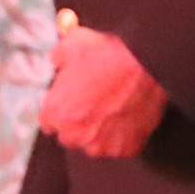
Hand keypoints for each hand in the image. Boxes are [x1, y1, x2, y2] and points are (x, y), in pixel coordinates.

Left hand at [44, 28, 170, 159]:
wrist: (145, 63)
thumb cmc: (106, 53)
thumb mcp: (72, 44)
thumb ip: (58, 57)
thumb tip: (56, 62)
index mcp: (54, 114)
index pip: (49, 122)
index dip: (61, 109)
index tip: (73, 100)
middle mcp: (73, 136)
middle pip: (71, 136)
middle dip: (79, 123)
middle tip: (96, 103)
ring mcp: (101, 146)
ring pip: (96, 144)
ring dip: (101, 132)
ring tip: (115, 108)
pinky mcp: (125, 149)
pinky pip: (121, 145)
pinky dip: (124, 135)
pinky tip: (129, 115)